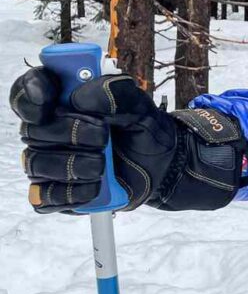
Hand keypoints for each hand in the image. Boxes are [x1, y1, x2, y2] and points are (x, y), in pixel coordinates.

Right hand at [9, 67, 247, 212]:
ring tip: (107, 165)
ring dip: (77, 167)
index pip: (27, 93)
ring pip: (41, 167)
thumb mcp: (142, 105)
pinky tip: (99, 189)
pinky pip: (49, 201)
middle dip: (71, 136)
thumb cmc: (156, 131)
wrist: (175, 166)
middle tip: (103, 138)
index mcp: (63, 103)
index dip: (33, 94)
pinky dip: (74, 196)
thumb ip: (117, 92)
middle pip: (35, 133)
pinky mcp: (64, 197)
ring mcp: (55, 166)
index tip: (52, 95)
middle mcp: (51, 132)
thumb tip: (87, 97)